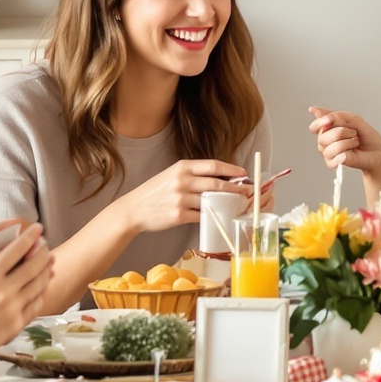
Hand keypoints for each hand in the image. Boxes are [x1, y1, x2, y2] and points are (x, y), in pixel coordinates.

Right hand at [0, 223, 53, 364]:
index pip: (16, 250)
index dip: (30, 237)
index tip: (37, 229)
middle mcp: (4, 293)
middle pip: (34, 266)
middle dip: (42, 252)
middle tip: (45, 245)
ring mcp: (13, 310)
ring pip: (39, 285)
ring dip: (46, 270)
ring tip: (49, 262)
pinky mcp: (16, 325)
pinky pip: (36, 305)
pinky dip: (41, 292)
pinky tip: (41, 287)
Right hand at [123, 158, 251, 236]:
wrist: (134, 209)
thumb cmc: (155, 192)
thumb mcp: (172, 175)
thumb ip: (193, 175)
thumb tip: (220, 178)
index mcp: (182, 167)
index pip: (213, 165)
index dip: (231, 169)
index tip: (243, 173)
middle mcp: (182, 181)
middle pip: (216, 183)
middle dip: (235, 188)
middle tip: (246, 192)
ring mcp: (180, 199)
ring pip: (211, 200)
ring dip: (226, 203)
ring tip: (235, 205)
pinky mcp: (178, 215)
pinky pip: (201, 215)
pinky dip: (212, 216)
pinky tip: (218, 216)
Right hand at [309, 108, 380, 186]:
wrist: (378, 153)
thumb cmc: (367, 137)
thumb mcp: (355, 120)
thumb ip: (337, 115)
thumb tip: (315, 111)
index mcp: (329, 129)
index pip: (316, 126)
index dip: (320, 122)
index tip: (329, 120)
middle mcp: (326, 141)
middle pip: (322, 136)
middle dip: (339, 132)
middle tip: (353, 132)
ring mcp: (328, 153)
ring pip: (328, 149)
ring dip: (346, 143)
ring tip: (355, 143)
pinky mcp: (333, 163)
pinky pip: (334, 159)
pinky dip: (345, 155)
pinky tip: (351, 152)